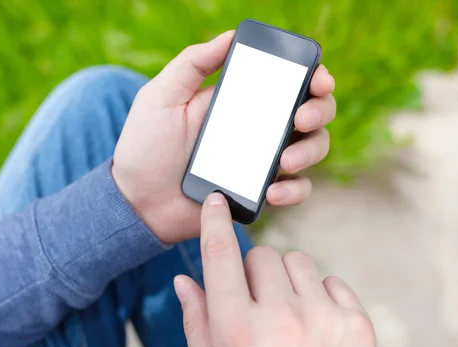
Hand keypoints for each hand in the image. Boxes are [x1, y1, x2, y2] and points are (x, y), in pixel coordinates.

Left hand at [112, 31, 335, 243]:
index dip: (312, 77)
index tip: (317, 79)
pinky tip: (272, 191)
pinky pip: (296, 190)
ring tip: (284, 161)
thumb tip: (230, 35)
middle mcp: (259, 128)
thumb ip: (192, 63)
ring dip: (310, 151)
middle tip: (300, 119)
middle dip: (319, 110)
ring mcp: (263, 161)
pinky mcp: (260, 193)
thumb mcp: (161, 96)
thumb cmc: (146, 146)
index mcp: (241, 101)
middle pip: (312, 112)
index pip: (288, 83)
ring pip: (313, 149)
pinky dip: (294, 190)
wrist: (138, 201)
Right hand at [173, 192, 378, 346]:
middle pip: (262, 256)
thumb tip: (184, 281)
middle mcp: (280, 318)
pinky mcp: (356, 324)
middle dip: (254, 272)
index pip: (220, 258)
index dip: (213, 224)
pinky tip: (315, 325)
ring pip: (297, 262)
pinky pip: (332, 282)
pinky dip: (320, 296)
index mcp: (237, 331)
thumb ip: (196, 325)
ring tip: (287, 314)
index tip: (215, 201)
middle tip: (257, 302)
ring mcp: (322, 318)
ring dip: (287, 280)